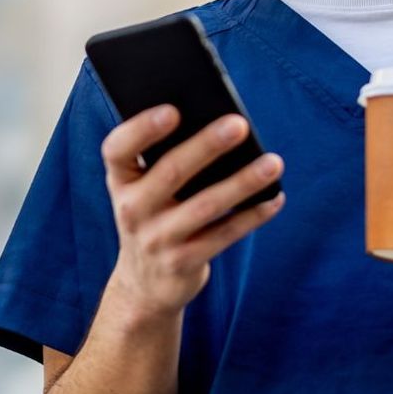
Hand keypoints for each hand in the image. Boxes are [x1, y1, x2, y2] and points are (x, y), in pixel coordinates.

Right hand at [100, 106, 285, 318]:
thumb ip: (165, 160)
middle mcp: (131, 209)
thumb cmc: (154, 216)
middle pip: (170, 172)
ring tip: (273, 163)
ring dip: (242, 182)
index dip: (142, 128)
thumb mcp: (143, 191)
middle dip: (207, 146)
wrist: (144, 283)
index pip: (117, 149)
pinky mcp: (182, 263)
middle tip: (239, 124)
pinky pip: (224, 235)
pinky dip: (253, 216)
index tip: (173, 110)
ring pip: (205, 206)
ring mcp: (156, 239)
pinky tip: (274, 197)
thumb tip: (220, 126)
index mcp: (120, 180)